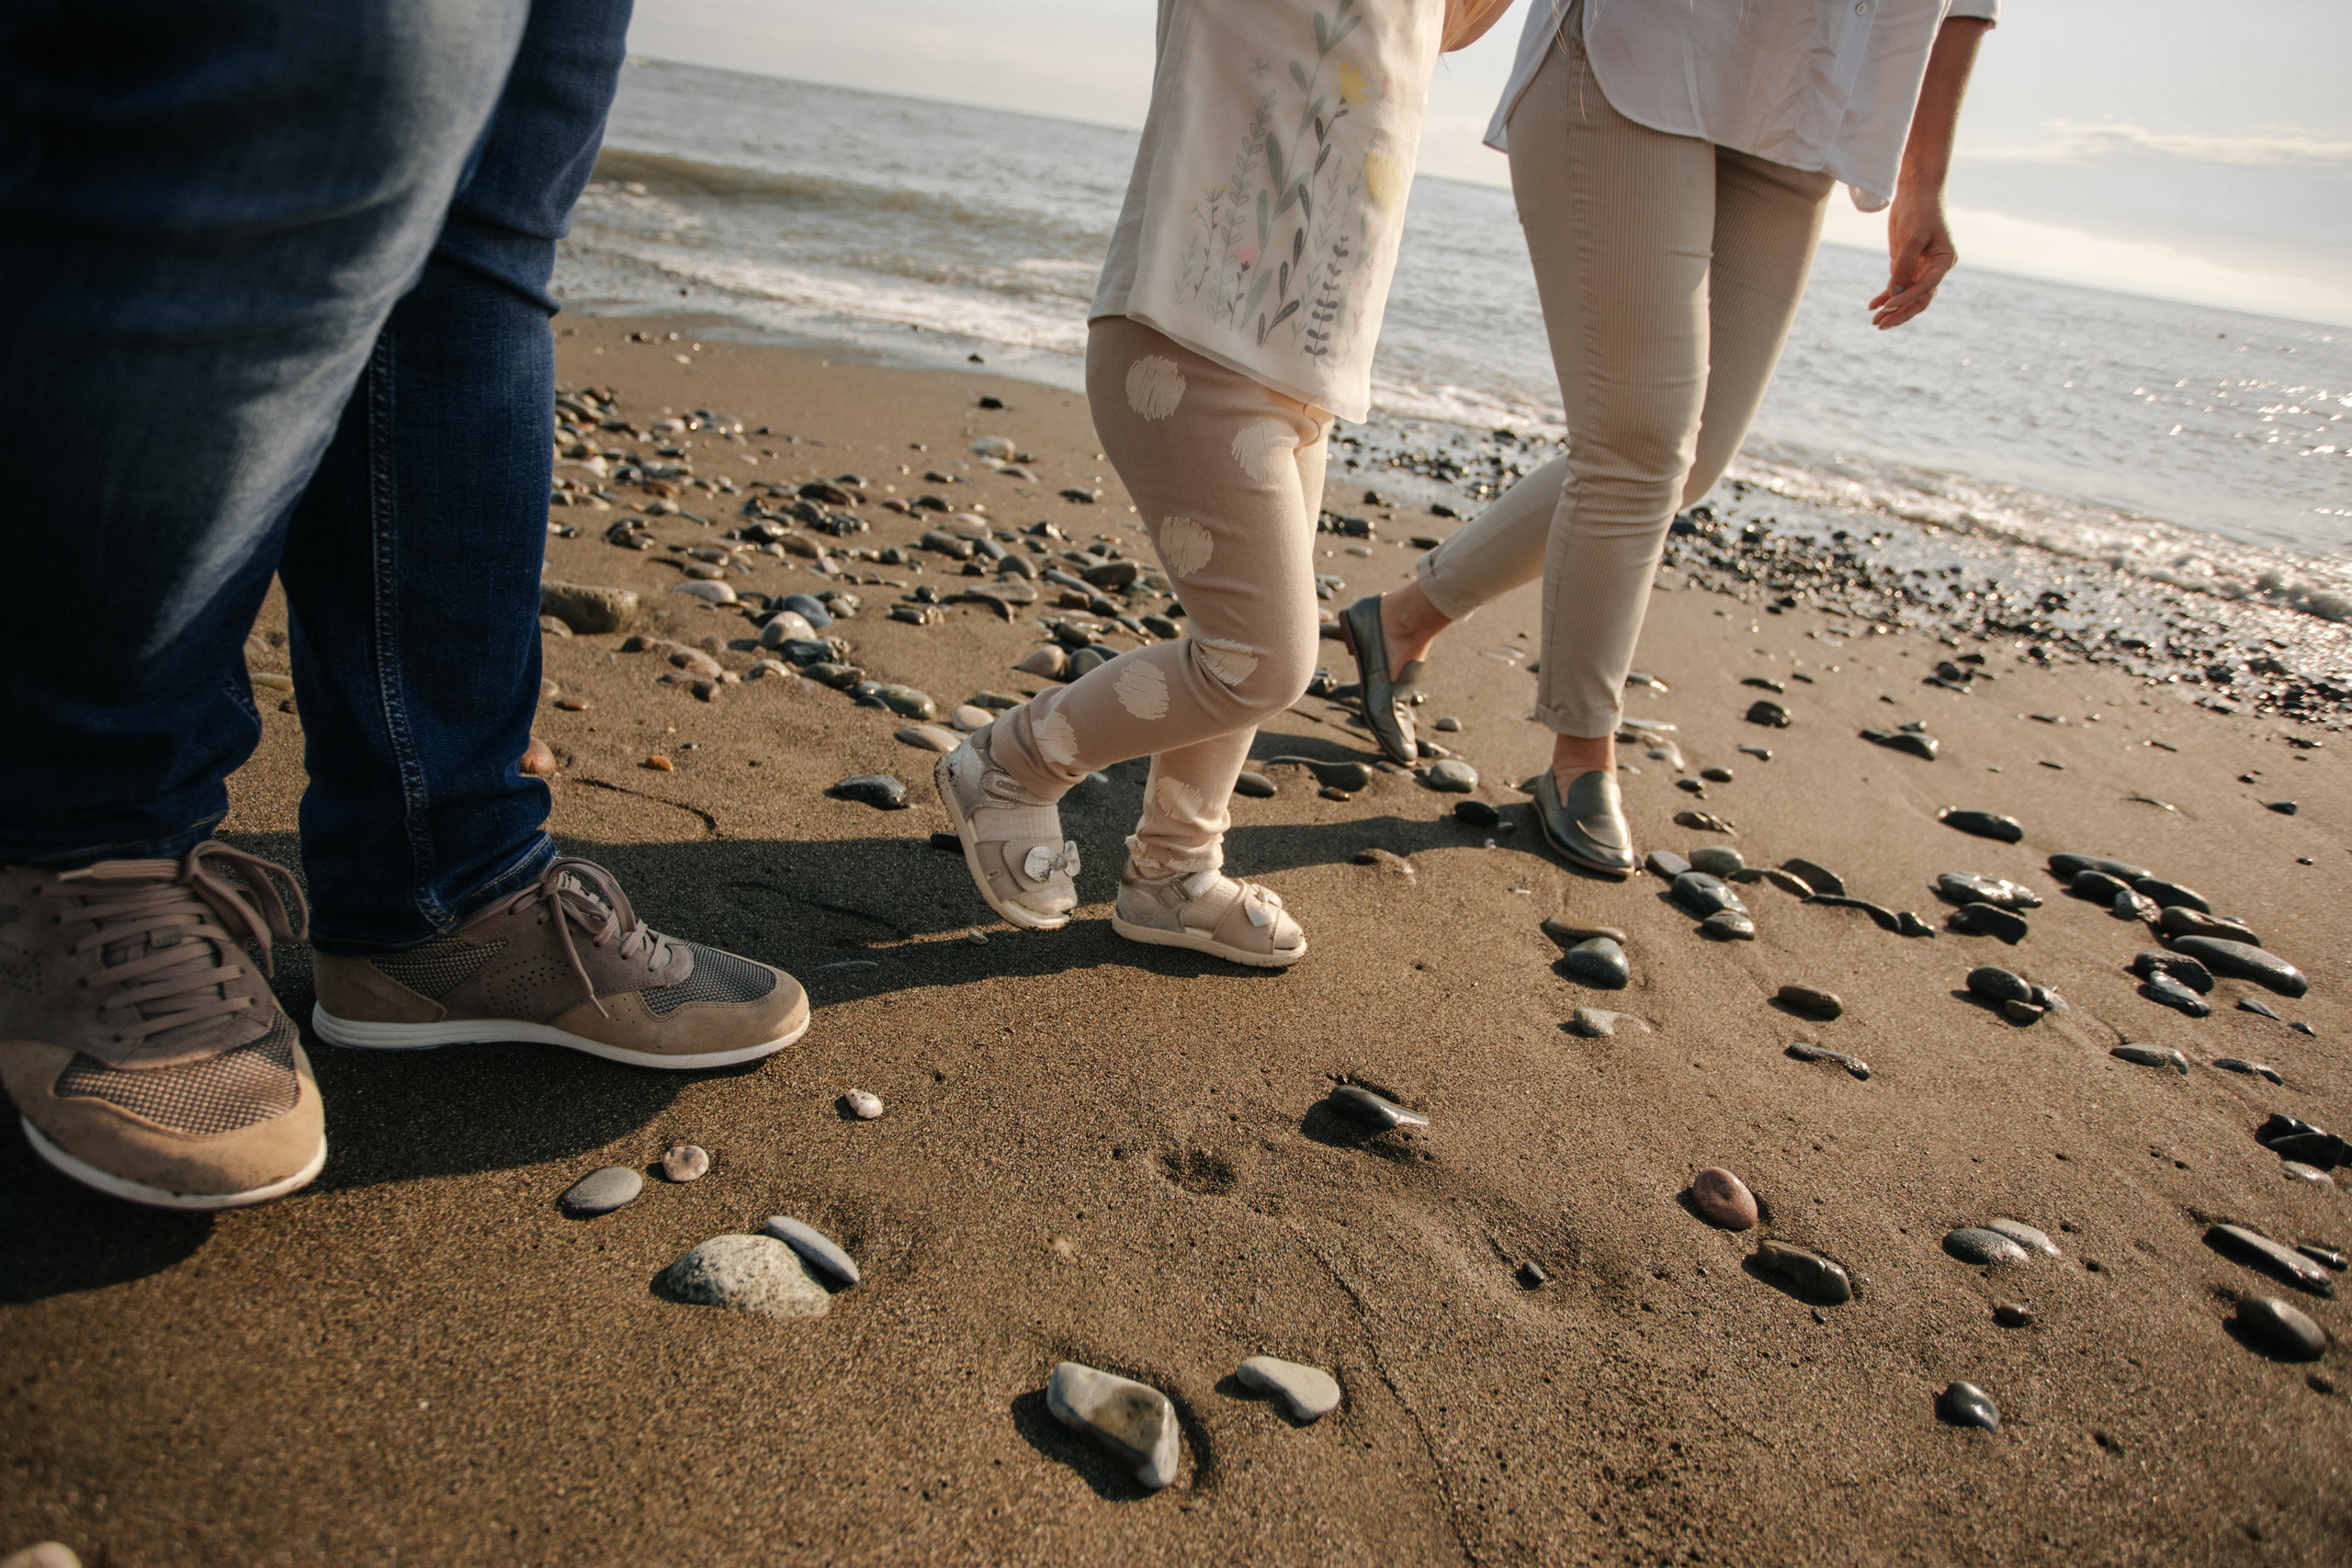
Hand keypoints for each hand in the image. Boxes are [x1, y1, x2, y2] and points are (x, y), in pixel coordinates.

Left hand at [1868, 191, 1955, 329]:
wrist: (1916, 192)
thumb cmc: (1919, 211)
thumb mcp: (1911, 238)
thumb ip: (1904, 266)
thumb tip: (1895, 293)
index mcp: (1943, 262)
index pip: (1926, 288)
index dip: (1907, 299)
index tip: (1888, 305)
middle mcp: (1934, 269)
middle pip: (1919, 299)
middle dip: (1900, 313)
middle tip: (1880, 324)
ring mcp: (1920, 268)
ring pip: (1908, 296)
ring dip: (1892, 308)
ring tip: (1875, 322)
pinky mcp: (1906, 264)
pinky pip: (1898, 285)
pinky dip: (1886, 296)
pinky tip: (1872, 306)